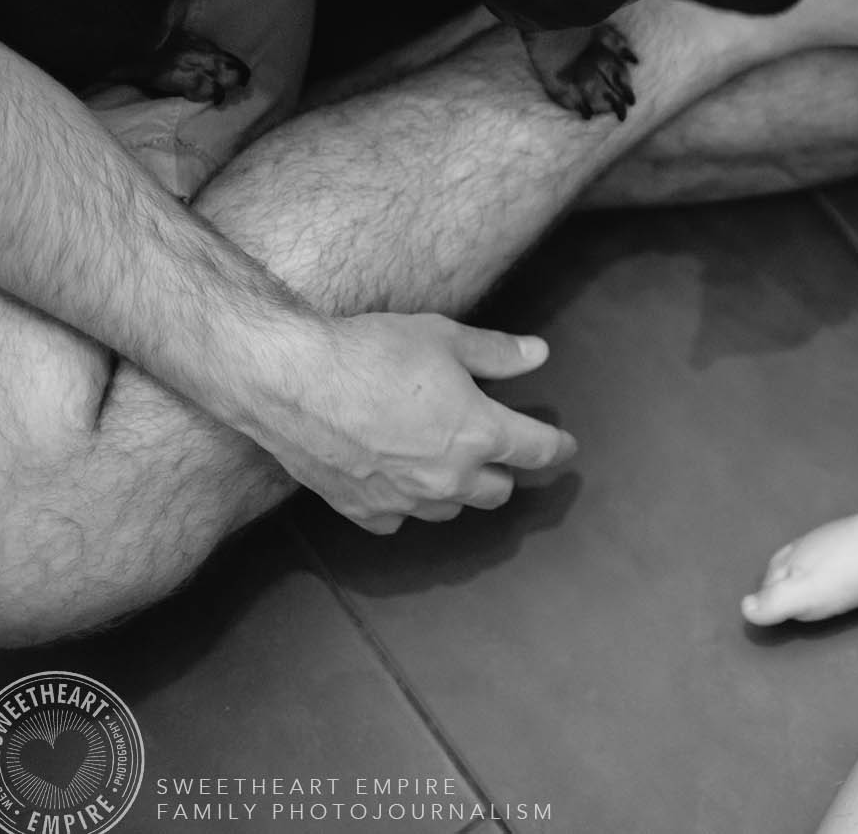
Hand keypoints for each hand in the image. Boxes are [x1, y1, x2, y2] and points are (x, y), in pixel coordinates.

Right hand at [248, 313, 576, 533]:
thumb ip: (497, 352)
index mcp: (479, 434)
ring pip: (451, 511)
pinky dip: (405, 504)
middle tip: (496, 449)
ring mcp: (405, 499)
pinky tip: (398, 481)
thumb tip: (538, 353)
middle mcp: (448, 476)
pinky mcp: (362, 510)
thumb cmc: (371, 352)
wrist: (292, 380)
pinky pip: (399, 520)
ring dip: (457, 490)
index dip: (557, 447)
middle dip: (503, 470)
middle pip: (497, 491)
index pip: (537, 450)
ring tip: (446, 463)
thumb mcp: (444, 337)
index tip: (565, 446)